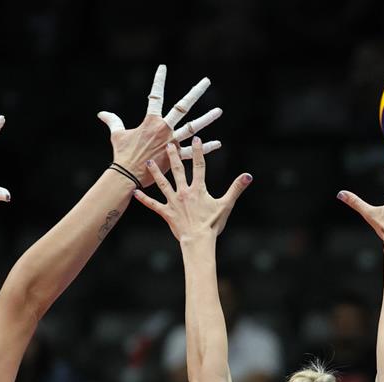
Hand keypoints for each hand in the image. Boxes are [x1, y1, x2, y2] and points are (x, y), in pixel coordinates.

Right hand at [98, 65, 222, 186]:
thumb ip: (113, 121)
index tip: (163, 67)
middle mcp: (164, 128)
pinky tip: (217, 143)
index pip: (155, 95)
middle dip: (195, 93)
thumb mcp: (117, 135)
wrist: (127, 174)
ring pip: (193, 128)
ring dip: (207, 119)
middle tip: (207, 82)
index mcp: (151, 121)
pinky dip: (205, 148)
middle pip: (182, 106)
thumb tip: (101, 114)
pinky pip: (192, 152)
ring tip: (219, 111)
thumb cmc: (122, 154)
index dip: (159, 80)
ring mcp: (172, 142)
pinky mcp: (175, 157)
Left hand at [134, 139, 251, 240]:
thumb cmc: (212, 224)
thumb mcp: (226, 205)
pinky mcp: (166, 213)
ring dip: (155, 172)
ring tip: (149, 161)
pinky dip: (144, 199)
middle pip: (177, 170)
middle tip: (167, 143)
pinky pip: (153, 205)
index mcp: (198, 189)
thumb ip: (236, 188)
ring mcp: (173, 202)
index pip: (199, 166)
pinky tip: (135, 192)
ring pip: (163, 183)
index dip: (197, 152)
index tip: (195, 139)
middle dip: (173, 156)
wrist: (198, 241)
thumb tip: (248, 176)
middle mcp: (184, 192)